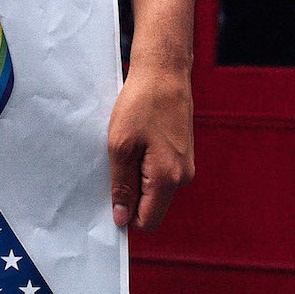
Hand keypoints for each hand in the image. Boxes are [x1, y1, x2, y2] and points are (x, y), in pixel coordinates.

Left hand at [108, 66, 194, 230]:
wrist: (164, 72)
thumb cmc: (141, 105)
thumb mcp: (120, 147)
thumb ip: (122, 186)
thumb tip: (121, 218)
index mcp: (169, 179)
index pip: (148, 221)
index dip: (126, 215)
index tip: (109, 194)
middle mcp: (183, 177)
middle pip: (151, 206)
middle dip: (129, 194)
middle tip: (114, 164)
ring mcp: (184, 165)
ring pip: (154, 189)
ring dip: (135, 176)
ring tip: (125, 149)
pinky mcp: (181, 154)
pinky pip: (159, 173)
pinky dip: (143, 165)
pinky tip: (135, 143)